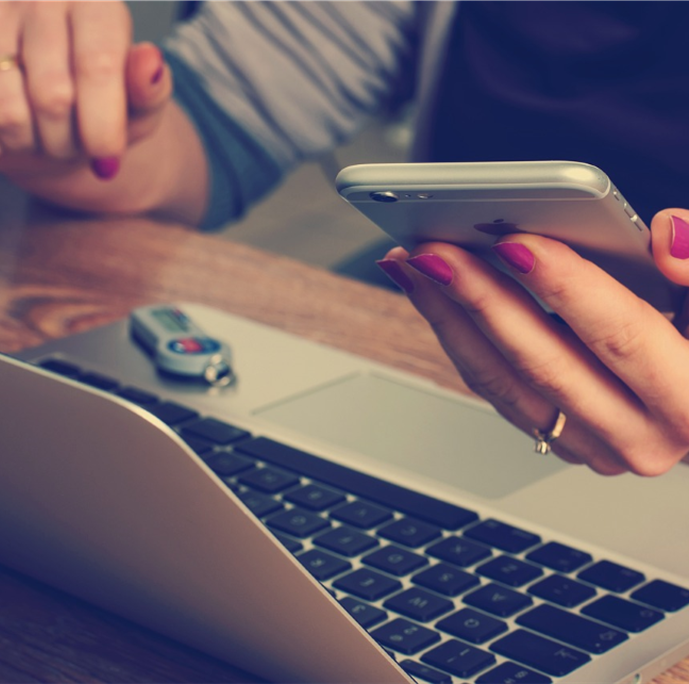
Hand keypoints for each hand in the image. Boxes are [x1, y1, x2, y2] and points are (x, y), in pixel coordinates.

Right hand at [0, 0, 170, 181]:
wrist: (58, 106)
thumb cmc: (107, 103)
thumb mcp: (141, 103)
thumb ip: (150, 90)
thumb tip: (150, 63)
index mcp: (96, 4)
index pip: (97, 66)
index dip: (102, 125)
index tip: (107, 160)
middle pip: (53, 96)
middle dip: (71, 142)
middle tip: (83, 147)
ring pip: (11, 110)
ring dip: (38, 144)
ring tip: (55, 136)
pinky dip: (12, 139)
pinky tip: (27, 126)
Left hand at [377, 209, 688, 475]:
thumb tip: (666, 234)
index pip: (620, 336)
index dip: (566, 286)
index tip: (513, 243)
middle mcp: (638, 436)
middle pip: (541, 363)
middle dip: (479, 299)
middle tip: (433, 251)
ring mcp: (590, 445)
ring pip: (502, 382)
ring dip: (449, 319)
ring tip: (412, 266)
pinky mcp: (557, 437)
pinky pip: (495, 389)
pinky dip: (458, 338)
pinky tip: (433, 296)